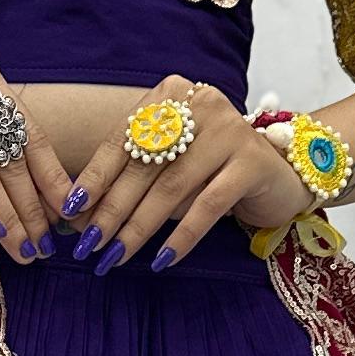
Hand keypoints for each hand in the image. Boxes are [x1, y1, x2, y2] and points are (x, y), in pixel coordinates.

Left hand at [64, 77, 315, 272]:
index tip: (70, 211)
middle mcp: (200, 104)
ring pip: (170, 188)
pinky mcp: (252, 161)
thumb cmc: (215, 171)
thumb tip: (80, 215)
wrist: (284, 173)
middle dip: (111, 209)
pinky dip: (181, 236)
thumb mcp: (171, 164)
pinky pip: (207, 205)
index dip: (94, 178)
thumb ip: (134, 178)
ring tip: (115, 257)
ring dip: (138, 228)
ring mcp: (229, 130)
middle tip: (87, 245)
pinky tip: (162, 260)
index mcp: (172, 95)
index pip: (122, 139)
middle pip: (143, 165)